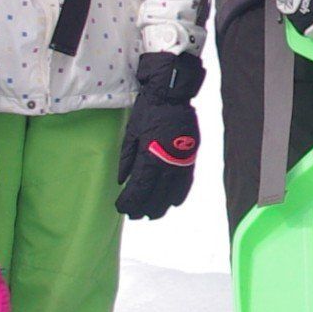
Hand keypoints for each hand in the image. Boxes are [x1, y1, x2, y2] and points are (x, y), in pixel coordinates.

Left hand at [114, 56, 202, 219]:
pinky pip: (186, 183)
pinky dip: (179, 195)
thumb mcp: (131, 134)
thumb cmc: (148, 112)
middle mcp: (166, 164)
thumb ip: (127, 160)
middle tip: (134, 215)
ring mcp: (181, 162)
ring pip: (171, 193)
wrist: (172, 96)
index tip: (121, 208)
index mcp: (148, 157)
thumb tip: (122, 181)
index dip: (129, 202)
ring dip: (161, 206)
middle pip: (155, 195)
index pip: (138, 189)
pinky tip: (173, 202)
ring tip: (152, 214)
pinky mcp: (191, 158)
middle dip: (143, 208)